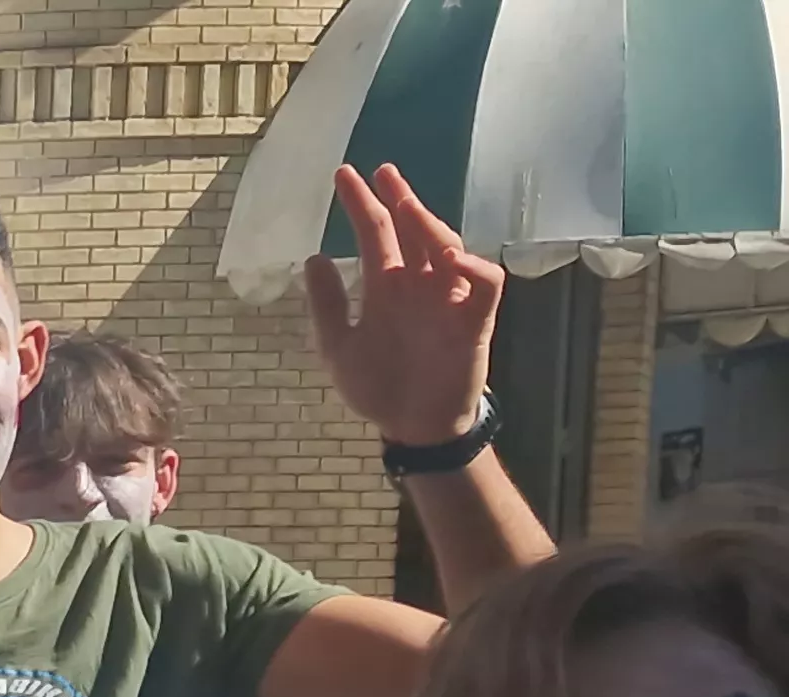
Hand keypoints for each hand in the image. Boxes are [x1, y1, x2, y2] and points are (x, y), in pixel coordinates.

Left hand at [305, 165, 498, 448]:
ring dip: (429, 226)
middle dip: (400, 199)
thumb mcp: (338, 345)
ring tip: (407, 207)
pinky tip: (448, 258)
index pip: (376, 234)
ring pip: (447, 247)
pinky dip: (473, 267)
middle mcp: (420, 284)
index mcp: (387, 287)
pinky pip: (484, 285)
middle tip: (383, 171)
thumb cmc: (378, 385)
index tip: (345, 175)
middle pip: (413, 230)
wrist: (412, 426)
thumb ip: (327, 305)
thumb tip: (311, 260)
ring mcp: (449, 299)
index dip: (363, 205)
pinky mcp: (475, 321)